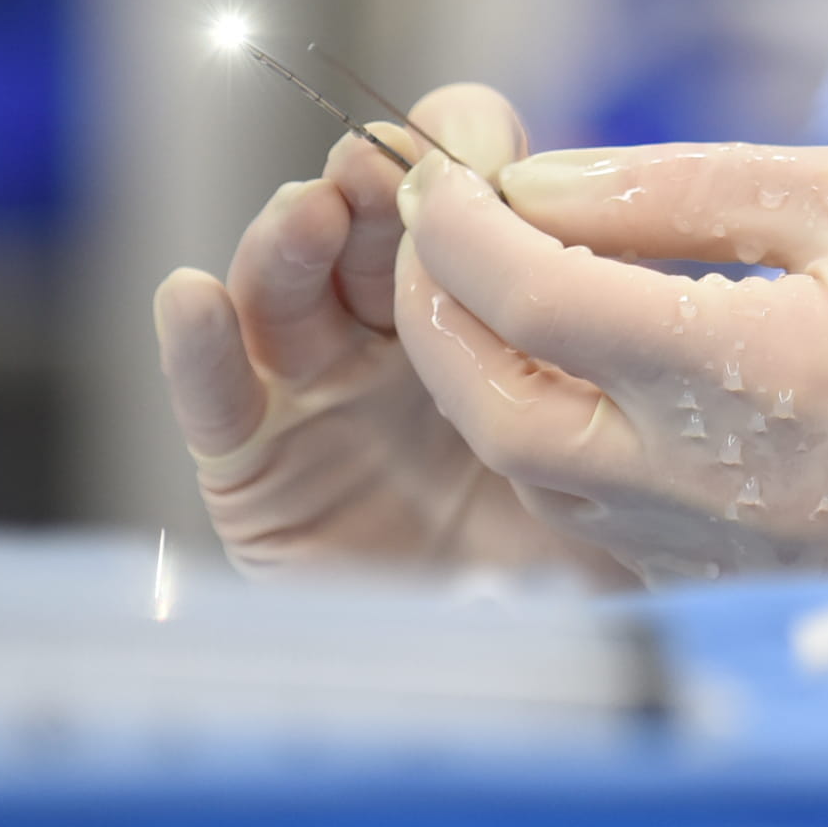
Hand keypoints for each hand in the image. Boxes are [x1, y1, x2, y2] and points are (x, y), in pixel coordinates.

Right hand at [153, 84, 633, 587]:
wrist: (538, 681)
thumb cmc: (595, 548)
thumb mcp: (628, 425)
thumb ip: (619, 329)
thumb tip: (636, 211)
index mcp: (482, 301)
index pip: (458, 194)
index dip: (456, 155)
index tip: (476, 145)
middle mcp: (390, 336)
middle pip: (361, 228)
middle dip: (368, 184)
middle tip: (382, 167)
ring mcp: (318, 399)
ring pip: (284, 292)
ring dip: (289, 242)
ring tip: (311, 214)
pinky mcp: (257, 476)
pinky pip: (217, 405)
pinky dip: (197, 349)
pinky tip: (191, 299)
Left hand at [390, 137, 827, 585]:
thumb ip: (677, 189)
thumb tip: (525, 184)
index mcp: (758, 371)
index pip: (531, 299)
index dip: (457, 223)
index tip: (443, 163)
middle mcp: (723, 489)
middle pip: (495, 409)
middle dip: (436, 309)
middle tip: (440, 225)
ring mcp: (731, 560)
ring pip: (534, 473)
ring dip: (487, 375)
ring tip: (506, 278)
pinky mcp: (748, 590)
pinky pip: (602, 518)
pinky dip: (559, 435)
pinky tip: (590, 366)